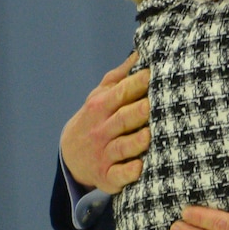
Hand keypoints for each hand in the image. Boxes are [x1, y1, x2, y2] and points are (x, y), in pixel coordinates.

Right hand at [61, 52, 150, 190]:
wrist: (71, 156)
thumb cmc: (95, 120)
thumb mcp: (99, 96)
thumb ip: (119, 77)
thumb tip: (140, 52)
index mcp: (101, 107)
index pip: (121, 93)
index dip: (138, 84)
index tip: (156, 74)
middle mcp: (102, 130)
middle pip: (123, 119)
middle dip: (139, 111)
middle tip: (157, 103)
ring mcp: (104, 154)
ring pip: (122, 147)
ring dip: (136, 141)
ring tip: (150, 135)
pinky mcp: (107, 176)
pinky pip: (117, 176)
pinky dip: (128, 173)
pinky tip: (139, 167)